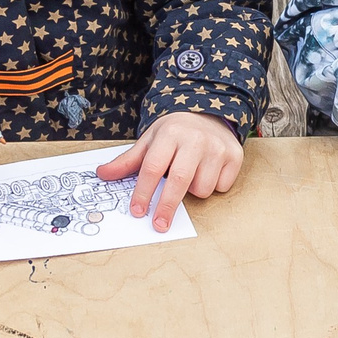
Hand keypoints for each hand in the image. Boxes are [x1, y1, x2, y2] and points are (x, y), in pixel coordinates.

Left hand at [96, 111, 243, 230]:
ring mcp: (217, 148)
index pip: (153, 167)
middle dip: (167, 206)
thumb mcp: (150, 141)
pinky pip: (221, 186)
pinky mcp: (235, 155)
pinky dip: (213, 185)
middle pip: (179, 180)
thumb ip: (128, 161)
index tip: (137, 211)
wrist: (209, 114)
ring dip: (193, 191)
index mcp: (170, 134)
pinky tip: (208, 171)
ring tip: (190, 175)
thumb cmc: (175, 132)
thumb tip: (102, 174)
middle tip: (158, 224)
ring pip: (202, 188)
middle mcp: (195, 139)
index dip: (143, 191)